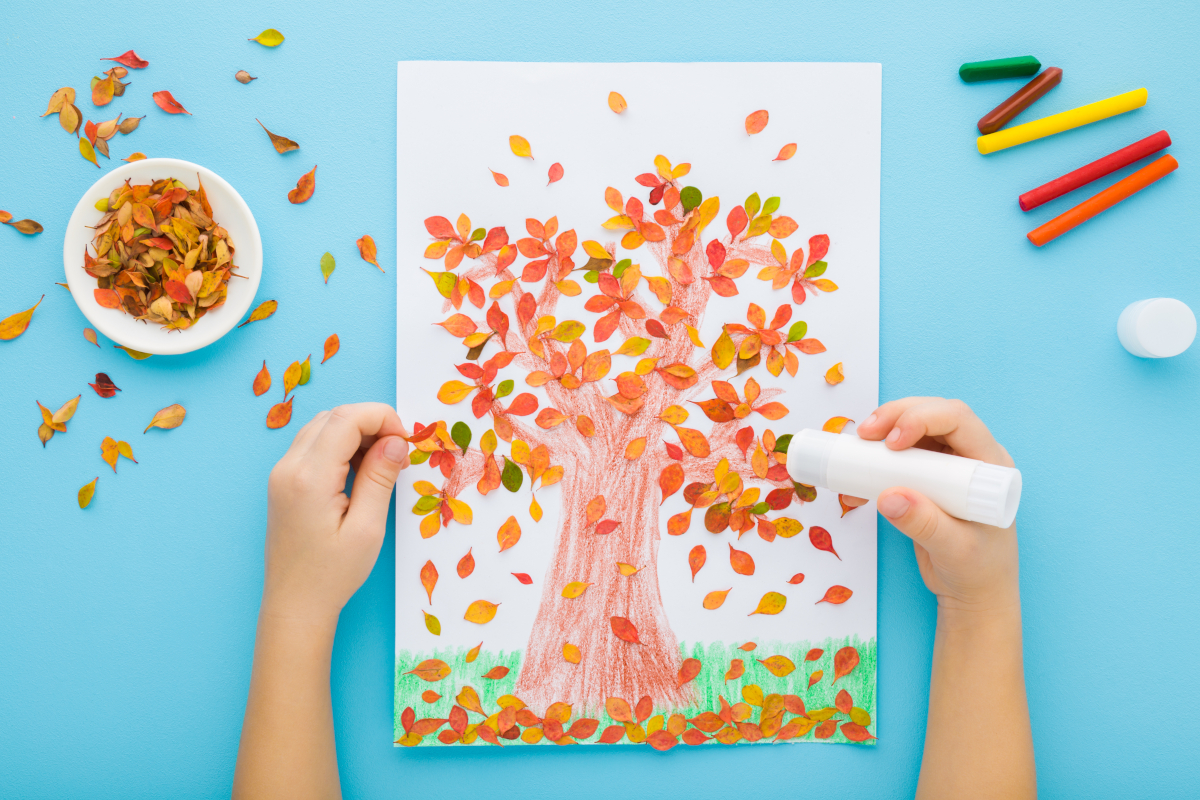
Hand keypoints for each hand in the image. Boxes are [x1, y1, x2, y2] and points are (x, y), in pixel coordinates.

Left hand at [263, 402, 409, 624]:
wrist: (295, 604)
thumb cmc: (332, 574)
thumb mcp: (368, 528)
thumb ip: (380, 478)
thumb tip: (396, 442)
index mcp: (309, 478)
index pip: (346, 419)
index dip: (382, 417)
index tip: (406, 441)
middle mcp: (288, 468)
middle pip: (334, 416)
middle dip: (372, 422)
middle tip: (398, 452)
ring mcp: (281, 473)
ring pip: (322, 426)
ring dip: (356, 432)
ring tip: (382, 462)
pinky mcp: (283, 481)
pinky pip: (313, 444)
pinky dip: (341, 444)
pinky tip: (360, 470)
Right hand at [856, 398, 1018, 615]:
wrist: (972, 592)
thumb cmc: (977, 570)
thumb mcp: (954, 549)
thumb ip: (924, 524)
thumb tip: (888, 496)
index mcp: (988, 464)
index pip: (958, 420)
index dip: (922, 419)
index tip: (892, 443)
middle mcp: (969, 456)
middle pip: (932, 414)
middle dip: (895, 416)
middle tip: (863, 435)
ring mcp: (947, 464)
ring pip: (912, 428)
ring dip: (881, 432)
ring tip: (854, 448)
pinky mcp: (926, 477)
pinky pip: (898, 454)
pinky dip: (874, 458)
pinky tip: (855, 477)